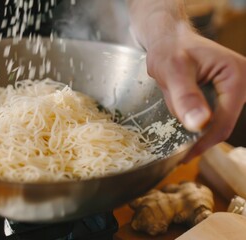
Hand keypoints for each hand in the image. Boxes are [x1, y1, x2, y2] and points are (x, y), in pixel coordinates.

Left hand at [146, 25, 245, 159]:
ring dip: (189, 115)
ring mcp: (235, 89)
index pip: (223, 123)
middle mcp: (242, 84)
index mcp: (237, 78)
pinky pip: (209, 113)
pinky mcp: (225, 93)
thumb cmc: (170, 49)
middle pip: (219, 123)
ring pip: (211, 120)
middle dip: (192, 123)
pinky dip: (190, 111)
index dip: (203, 143)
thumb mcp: (172, 70)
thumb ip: (185, 97)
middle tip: (171, 108)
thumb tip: (199, 124)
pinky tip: (178, 98)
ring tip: (173, 94)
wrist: (169, 39)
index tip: (183, 157)